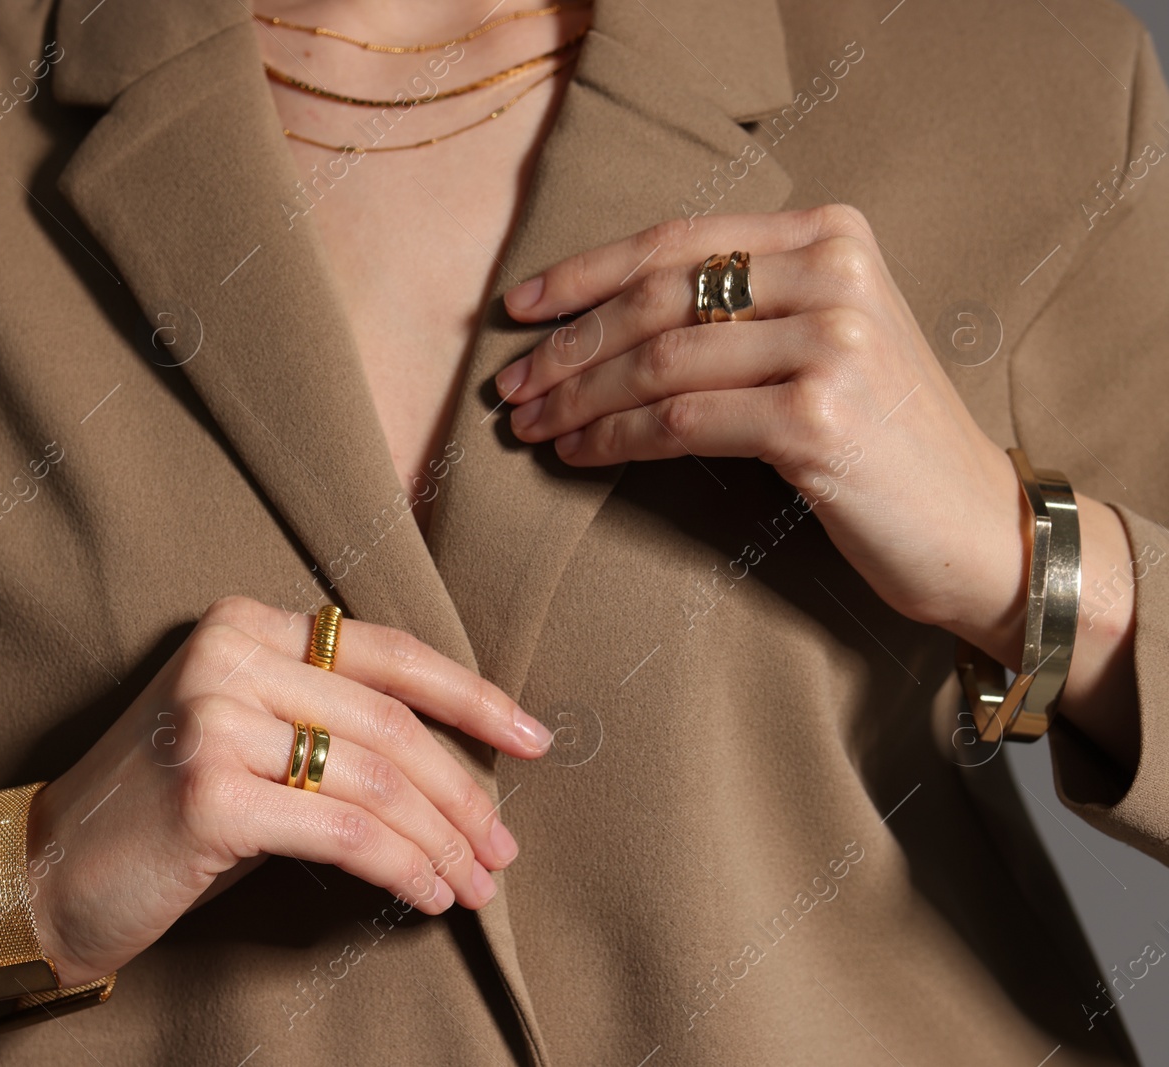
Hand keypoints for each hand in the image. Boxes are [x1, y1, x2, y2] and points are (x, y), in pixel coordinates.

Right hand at [25, 595, 553, 988]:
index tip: (533, 738)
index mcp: (244, 624)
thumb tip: (460, 770)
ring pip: (378, 783)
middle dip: (466, 795)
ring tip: (475, 885)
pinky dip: (402, 870)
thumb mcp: (245, 738)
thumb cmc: (162, 811)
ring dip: (442, 844)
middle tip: (504, 849)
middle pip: (392, 725)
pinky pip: (345, 833)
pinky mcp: (208, 793)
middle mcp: (227, 655)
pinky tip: (428, 897)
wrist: (48, 872)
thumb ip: (329, 725)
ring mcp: (213, 720)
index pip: (387, 652)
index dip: (472, 698)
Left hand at [494, 206, 1030, 661]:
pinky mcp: (817, 417)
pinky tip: (577, 455)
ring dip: (576, 396)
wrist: (977, 528)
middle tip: (509, 386)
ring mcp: (831, 343)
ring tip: (529, 426)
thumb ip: (742, 306)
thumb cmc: (883, 439)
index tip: (518, 308)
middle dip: (566, 345)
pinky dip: (613, 438)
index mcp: (830, 235)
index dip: (583, 273)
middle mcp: (835, 273)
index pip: (678, 241)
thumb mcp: (825, 341)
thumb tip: (599, 319)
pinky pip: (678, 421)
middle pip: (658, 298)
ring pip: (658, 361)